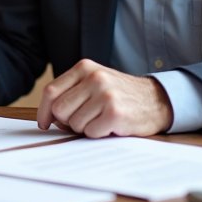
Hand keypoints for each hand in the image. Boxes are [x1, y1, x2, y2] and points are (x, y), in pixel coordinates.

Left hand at [35, 59, 173, 137]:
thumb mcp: (96, 83)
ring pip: (74, 123)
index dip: (44, 111)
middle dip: (68, 121)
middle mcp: (94, 78)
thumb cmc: (121, 95)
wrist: (157, 100)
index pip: (51, 91)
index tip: (45, 123)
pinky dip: (99, 134)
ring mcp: (105, 95)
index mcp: (84, 68)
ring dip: (86, 128)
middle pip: (60, 110)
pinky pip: (91, 132)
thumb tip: (49, 117)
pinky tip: (111, 125)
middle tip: (86, 119)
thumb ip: (72, 93)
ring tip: (102, 119)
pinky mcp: (115, 113)